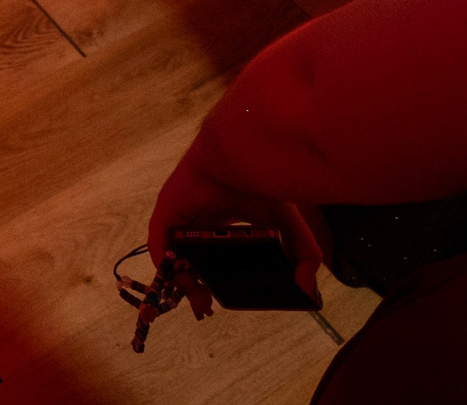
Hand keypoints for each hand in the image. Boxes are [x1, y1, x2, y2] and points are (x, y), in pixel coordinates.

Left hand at [146, 150, 326, 314]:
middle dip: (197, 283)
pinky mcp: (166, 212)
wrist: (240, 158)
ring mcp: (181, 214)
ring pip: (175, 254)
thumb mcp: (289, 225)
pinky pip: (159, 244)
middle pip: (192, 257)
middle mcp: (200, 216)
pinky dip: (167, 265)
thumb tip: (307, 287)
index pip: (215, 252)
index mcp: (224, 218)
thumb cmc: (262, 184)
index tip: (223, 299)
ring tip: (199, 301)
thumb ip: (304, 255)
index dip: (217, 276)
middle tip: (207, 307)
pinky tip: (182, 282)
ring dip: (183, 280)